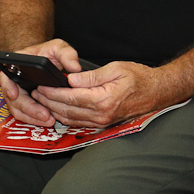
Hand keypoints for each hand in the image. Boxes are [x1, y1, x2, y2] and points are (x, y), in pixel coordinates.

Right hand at [0, 39, 82, 127]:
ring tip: (48, 120)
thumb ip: (67, 54)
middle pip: (14, 99)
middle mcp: (14, 81)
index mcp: (16, 66)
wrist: (45, 57)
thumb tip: (75, 68)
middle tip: (44, 114)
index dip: (8, 87)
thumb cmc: (48, 52)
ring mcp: (18, 92)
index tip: (15, 95)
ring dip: (32, 117)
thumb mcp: (58, 47)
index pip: (6, 77)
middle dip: (29, 109)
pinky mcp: (25, 101)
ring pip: (18, 109)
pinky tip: (46, 120)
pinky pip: (25, 113)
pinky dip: (34, 118)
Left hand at [33, 59, 173, 128]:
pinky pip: (78, 123)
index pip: (70, 97)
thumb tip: (70, 79)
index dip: (52, 92)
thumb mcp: (116, 69)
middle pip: (66, 110)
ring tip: (42, 100)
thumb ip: (91, 76)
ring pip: (69, 119)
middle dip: (48, 101)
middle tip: (36, 92)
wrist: (157, 91)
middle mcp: (101, 114)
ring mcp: (101, 122)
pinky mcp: (102, 124)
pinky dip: (65, 116)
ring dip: (54, 110)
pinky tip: (58, 109)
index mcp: (104, 99)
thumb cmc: (140, 77)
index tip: (41, 85)